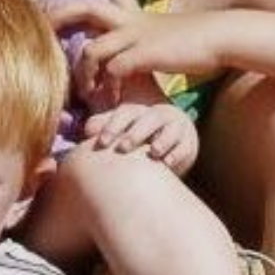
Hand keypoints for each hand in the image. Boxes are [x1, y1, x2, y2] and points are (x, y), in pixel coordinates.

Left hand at [54, 0, 226, 98]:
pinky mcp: (144, 55)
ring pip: (92, 48)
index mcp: (136, 14)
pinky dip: (108, 85)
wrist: (222, 38)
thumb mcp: (166, 36)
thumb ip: (146, 42)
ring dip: (83, 72)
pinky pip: (112, 70)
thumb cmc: (197, 42)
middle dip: (60, 15)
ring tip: (85, 91)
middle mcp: (131, 21)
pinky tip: (112, 98)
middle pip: (85, 7)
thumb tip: (138, 52)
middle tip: (43, 25)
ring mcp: (136, 37)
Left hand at [83, 101, 198, 173]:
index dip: (112, 125)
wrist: (175, 138)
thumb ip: (105, 126)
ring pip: (170, 131)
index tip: (101, 142)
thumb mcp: (123, 127)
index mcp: (138, 111)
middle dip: (135, 133)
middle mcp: (157, 116)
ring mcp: (175, 128)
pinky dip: (176, 155)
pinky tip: (167, 163)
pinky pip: (184, 147)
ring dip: (160, 141)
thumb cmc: (140, 134)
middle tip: (123, 148)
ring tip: (152, 152)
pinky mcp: (188, 143)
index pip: (125, 113)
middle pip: (148, 119)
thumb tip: (86, 130)